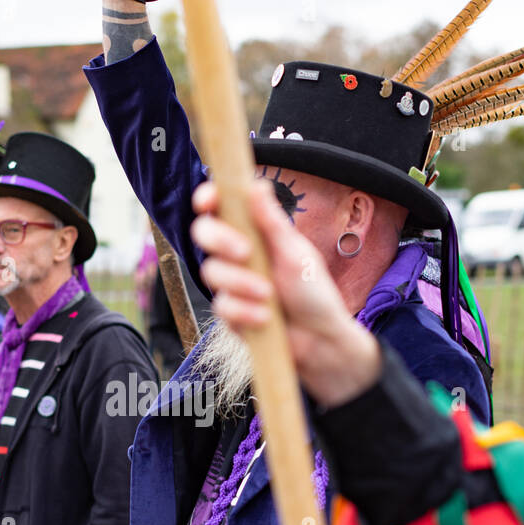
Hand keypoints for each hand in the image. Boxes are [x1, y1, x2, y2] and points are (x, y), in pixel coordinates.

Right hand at [190, 179, 382, 407]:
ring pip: (211, 272)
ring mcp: (231, 283)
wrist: (319, 339)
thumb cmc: (313, 291)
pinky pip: (222, 306)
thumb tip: (256, 184)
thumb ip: (272, 223)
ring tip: (268, 295)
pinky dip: (244, 312)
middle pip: (204, 234)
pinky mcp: (229, 312)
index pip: (221, 208)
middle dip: (219, 241)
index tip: (206, 201)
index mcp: (253, 232)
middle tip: (244, 252)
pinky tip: (265, 318)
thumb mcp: (295, 253)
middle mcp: (237, 254)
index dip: (207, 198)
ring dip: (241, 283)